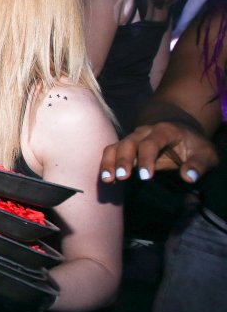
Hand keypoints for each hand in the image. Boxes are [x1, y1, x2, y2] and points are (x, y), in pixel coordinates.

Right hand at [99, 121, 218, 184]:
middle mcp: (144, 132)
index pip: (151, 143)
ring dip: (109, 162)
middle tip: (122, 177)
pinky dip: (106, 164)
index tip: (145, 178)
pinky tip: (107, 179)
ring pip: (116, 146)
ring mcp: (133, 139)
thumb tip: (188, 177)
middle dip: (123, 160)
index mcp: (164, 130)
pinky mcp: (126, 147)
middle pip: (129, 142)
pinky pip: (111, 152)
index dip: (146, 159)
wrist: (181, 132)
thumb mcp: (205, 153)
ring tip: (107, 180)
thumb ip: (199, 164)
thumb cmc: (194, 145)